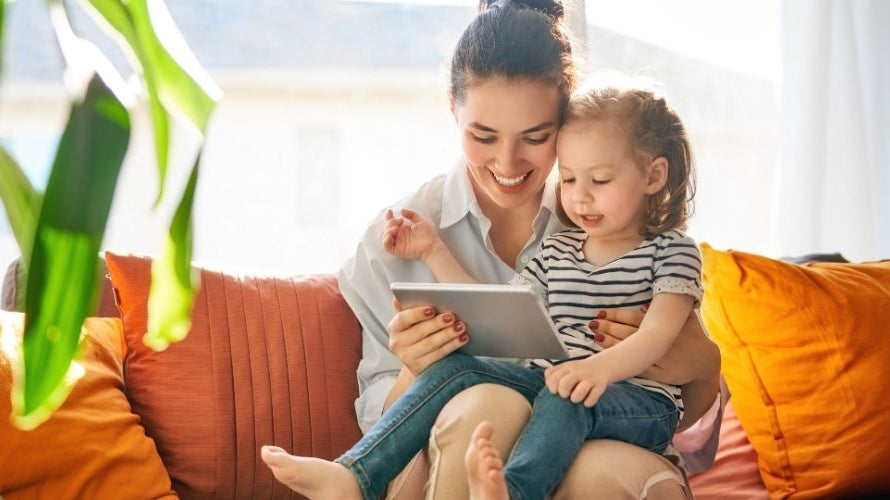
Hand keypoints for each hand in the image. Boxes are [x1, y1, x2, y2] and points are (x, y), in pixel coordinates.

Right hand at [382, 208, 443, 262]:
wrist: (432, 246)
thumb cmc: (428, 235)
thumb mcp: (420, 220)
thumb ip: (411, 214)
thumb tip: (401, 210)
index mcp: (404, 228)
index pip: (392, 222)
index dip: (389, 216)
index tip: (390, 211)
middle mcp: (400, 235)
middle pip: (388, 227)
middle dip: (391, 222)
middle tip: (400, 221)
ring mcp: (398, 243)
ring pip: (386, 237)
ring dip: (388, 231)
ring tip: (396, 228)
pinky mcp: (398, 250)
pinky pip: (387, 247)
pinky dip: (386, 241)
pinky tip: (390, 237)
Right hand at [387, 297, 467, 375]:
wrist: (417, 357)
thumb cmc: (417, 330)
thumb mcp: (411, 320)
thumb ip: (408, 307)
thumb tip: (397, 298)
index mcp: (394, 327)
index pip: (403, 318)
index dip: (417, 313)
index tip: (432, 309)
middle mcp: (397, 344)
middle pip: (420, 332)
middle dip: (437, 324)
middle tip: (452, 317)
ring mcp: (407, 358)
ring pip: (431, 344)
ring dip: (448, 335)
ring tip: (461, 326)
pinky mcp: (419, 368)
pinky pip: (438, 355)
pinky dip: (452, 346)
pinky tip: (462, 338)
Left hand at [544, 357, 608, 406]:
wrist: (602, 365)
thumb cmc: (579, 371)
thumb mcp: (565, 368)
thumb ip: (553, 374)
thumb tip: (547, 385)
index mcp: (567, 367)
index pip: (552, 378)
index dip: (552, 387)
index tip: (556, 390)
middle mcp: (577, 372)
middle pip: (564, 385)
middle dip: (563, 393)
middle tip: (566, 395)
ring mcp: (589, 378)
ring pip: (578, 393)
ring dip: (576, 399)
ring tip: (577, 397)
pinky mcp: (600, 386)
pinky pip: (592, 399)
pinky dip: (588, 402)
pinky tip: (587, 400)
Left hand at [589, 306, 718, 385]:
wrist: (706, 364)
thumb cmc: (693, 338)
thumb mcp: (687, 319)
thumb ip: (670, 309)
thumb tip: (644, 303)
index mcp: (663, 326)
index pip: (634, 318)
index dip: (616, 315)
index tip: (601, 313)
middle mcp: (659, 341)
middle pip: (628, 332)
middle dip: (608, 328)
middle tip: (592, 324)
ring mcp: (659, 358)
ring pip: (631, 350)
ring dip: (611, 344)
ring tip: (595, 337)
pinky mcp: (659, 374)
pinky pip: (638, 368)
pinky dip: (624, 363)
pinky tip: (610, 359)